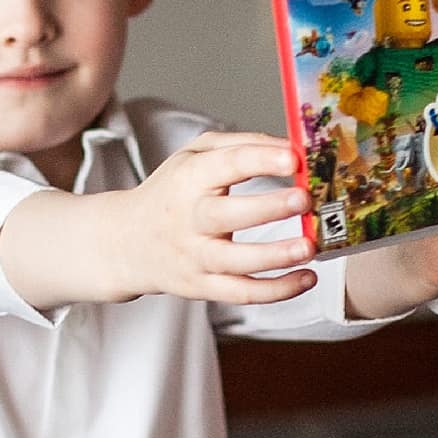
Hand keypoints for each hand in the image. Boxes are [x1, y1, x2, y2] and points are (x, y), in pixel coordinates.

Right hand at [111, 130, 314, 305]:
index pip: (225, 165)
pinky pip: (242, 293)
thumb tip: (291, 148)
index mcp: (189, 179)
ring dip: (276, 256)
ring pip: (236, 262)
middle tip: (304, 199)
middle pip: (228, 215)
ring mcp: (196, 256)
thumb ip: (241, 145)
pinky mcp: (203, 287)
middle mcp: (190, 219)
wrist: (127, 242)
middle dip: (269, 207)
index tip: (294, 158)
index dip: (261, 160)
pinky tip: (305, 278)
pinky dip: (277, 290)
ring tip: (309, 246)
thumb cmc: (172, 192)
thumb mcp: (194, 155)